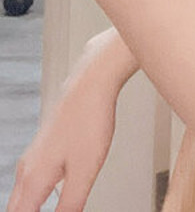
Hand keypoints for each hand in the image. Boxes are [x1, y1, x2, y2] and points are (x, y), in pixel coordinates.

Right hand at [6, 34, 121, 211]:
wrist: (91, 84)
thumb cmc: (89, 121)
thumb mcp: (85, 172)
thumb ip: (70, 205)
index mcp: (34, 180)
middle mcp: (27, 170)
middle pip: (15, 210)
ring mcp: (32, 158)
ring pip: (19, 197)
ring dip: (25, 210)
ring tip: (41, 211)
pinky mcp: (42, 150)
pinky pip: (28, 183)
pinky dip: (31, 199)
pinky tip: (43, 200)